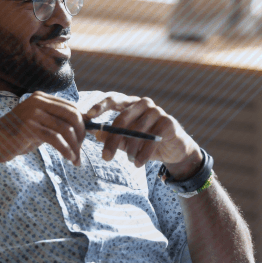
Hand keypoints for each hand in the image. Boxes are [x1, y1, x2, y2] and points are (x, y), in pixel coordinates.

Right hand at [0, 91, 86, 166]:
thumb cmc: (16, 138)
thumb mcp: (38, 126)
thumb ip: (56, 123)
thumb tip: (83, 128)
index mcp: (41, 98)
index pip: (71, 107)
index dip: (82, 124)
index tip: (83, 140)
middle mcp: (38, 101)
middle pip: (72, 115)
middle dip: (81, 135)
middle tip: (81, 151)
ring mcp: (32, 112)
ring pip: (65, 129)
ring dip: (74, 147)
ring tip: (76, 160)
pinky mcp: (28, 126)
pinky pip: (55, 138)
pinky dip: (66, 150)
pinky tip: (69, 158)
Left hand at [85, 95, 202, 178]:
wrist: (174, 150)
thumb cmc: (146, 142)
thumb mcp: (127, 141)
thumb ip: (113, 136)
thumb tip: (97, 134)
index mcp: (130, 104)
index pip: (113, 99)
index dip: (100, 106)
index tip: (88, 116)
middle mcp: (143, 104)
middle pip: (121, 119)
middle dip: (112, 141)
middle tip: (105, 157)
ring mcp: (156, 111)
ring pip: (136, 132)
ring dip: (130, 150)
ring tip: (130, 160)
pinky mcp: (168, 122)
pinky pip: (151, 140)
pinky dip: (142, 155)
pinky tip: (138, 163)